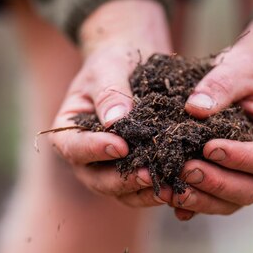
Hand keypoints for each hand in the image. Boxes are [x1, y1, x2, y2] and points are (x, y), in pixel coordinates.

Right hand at [49, 0, 174, 205]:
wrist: (134, 62)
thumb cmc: (114, 60)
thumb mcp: (108, 69)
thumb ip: (109, 94)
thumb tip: (116, 122)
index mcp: (69, 131)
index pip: (74, 148)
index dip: (95, 150)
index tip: (120, 146)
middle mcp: (87, 157)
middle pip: (98, 179)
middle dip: (125, 180)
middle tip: (150, 175)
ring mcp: (112, 168)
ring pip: (124, 191)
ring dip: (147, 192)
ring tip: (172, 188)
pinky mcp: (138, 170)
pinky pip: (147, 188)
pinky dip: (164, 189)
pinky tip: (183, 187)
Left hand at [171, 20, 252, 219]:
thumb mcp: (241, 67)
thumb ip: (222, 84)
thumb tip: (195, 108)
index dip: (239, 158)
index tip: (209, 148)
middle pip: (251, 189)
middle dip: (217, 184)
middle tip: (186, 170)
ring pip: (232, 202)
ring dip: (202, 200)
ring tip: (171, 190)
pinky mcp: (230, 182)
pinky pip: (214, 200)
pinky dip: (193, 204)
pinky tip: (170, 199)